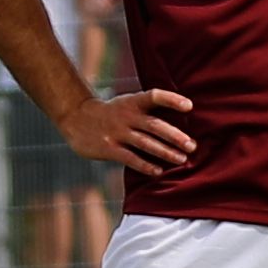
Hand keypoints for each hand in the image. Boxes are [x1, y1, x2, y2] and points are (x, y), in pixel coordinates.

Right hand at [66, 86, 195, 175]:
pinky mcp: (108, 148)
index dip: (172, 100)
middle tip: (192, 145)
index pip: (154, 96)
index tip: (189, 106)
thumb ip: (148, 111)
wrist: (76, 118)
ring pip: (145, 143)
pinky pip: (130, 158)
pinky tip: (158, 171)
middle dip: (174, 136)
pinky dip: (145, 165)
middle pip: (154, 125)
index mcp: (133, 102)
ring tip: (181, 159)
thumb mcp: (127, 103)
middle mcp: (126, 116)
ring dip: (165, 152)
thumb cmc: (112, 113)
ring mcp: (117, 132)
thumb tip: (181, 126)